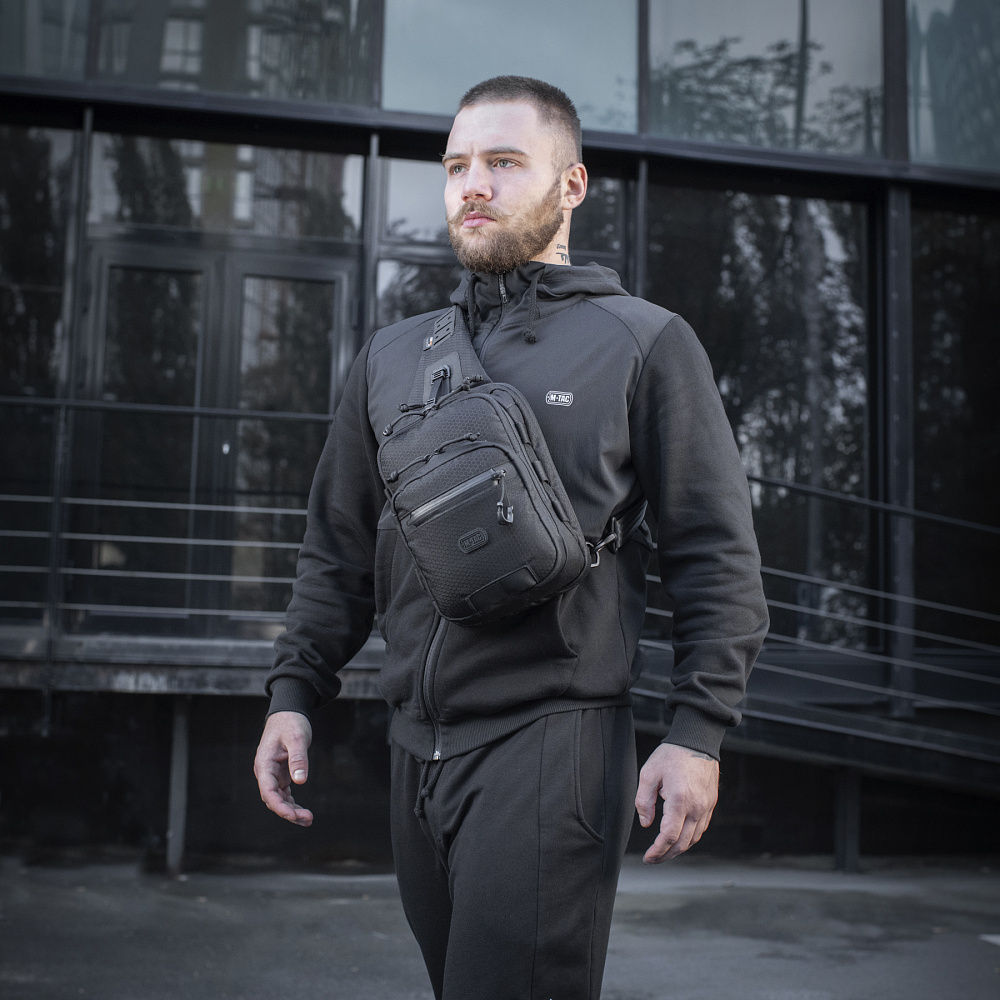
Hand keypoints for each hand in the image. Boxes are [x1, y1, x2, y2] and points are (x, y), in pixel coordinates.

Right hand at [253, 711, 313, 826]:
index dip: (280, 807)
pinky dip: (292, 803)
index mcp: (264, 764)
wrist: (288, 713)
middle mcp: (265, 772)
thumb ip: (298, 758)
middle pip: (273, 799)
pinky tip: (302, 811)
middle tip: (307, 819)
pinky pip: (284, 793)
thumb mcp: (297, 738)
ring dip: (291, 810)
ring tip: (308, 819)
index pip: (268, 792)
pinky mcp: (280, 774)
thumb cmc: (291, 723)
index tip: (294, 816)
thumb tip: (300, 781)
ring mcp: (272, 774)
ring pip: (278, 799)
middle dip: (288, 812)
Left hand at [635, 742, 718, 863]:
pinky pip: (701, 829)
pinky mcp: (711, 804)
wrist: (697, 741)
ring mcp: (706, 807)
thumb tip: (646, 824)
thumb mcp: (649, 773)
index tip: (647, 857)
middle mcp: (696, 807)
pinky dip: (689, 838)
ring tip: (663, 852)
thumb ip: (644, 801)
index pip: (669, 836)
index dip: (657, 851)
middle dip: (666, 855)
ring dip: (678, 849)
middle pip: (682, 843)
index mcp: (679, 800)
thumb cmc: (672, 755)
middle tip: (652, 859)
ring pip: (693, 839)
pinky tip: (678, 838)